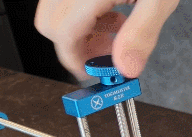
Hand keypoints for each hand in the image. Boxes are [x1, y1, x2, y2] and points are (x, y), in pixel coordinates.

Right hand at [34, 0, 178, 79]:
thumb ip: (142, 32)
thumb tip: (127, 67)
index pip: (62, 35)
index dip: (77, 61)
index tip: (95, 73)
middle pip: (49, 23)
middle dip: (76, 46)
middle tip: (108, 54)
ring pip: (54, 10)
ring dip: (81, 29)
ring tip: (116, 29)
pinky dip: (83, 11)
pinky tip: (112, 9)